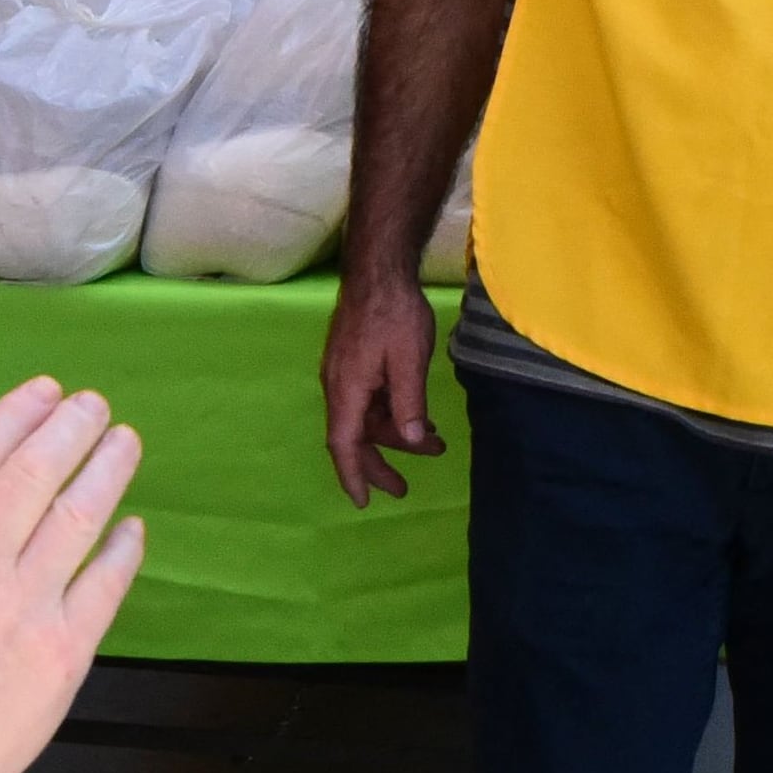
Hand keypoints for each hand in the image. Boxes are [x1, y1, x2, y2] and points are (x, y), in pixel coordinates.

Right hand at [0, 377, 148, 772]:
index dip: (15, 416)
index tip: (43, 393)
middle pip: (33, 474)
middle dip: (70, 428)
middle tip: (94, 407)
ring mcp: (21, 606)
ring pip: (77, 516)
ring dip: (106, 470)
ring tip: (123, 443)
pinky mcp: (63, 648)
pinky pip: (104, 582)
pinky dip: (121, 547)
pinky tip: (130, 527)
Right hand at [320, 277, 445, 503]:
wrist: (378, 270)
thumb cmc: (394, 312)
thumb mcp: (409, 361)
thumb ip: (409, 404)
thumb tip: (411, 441)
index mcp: (347, 390)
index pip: (344, 445)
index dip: (353, 476)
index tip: (363, 502)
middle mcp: (338, 387)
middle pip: (354, 437)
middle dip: (378, 464)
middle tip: (404, 489)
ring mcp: (344, 374)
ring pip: (366, 418)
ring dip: (395, 434)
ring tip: (434, 443)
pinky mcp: (353, 363)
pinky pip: (369, 400)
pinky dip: (391, 414)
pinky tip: (418, 416)